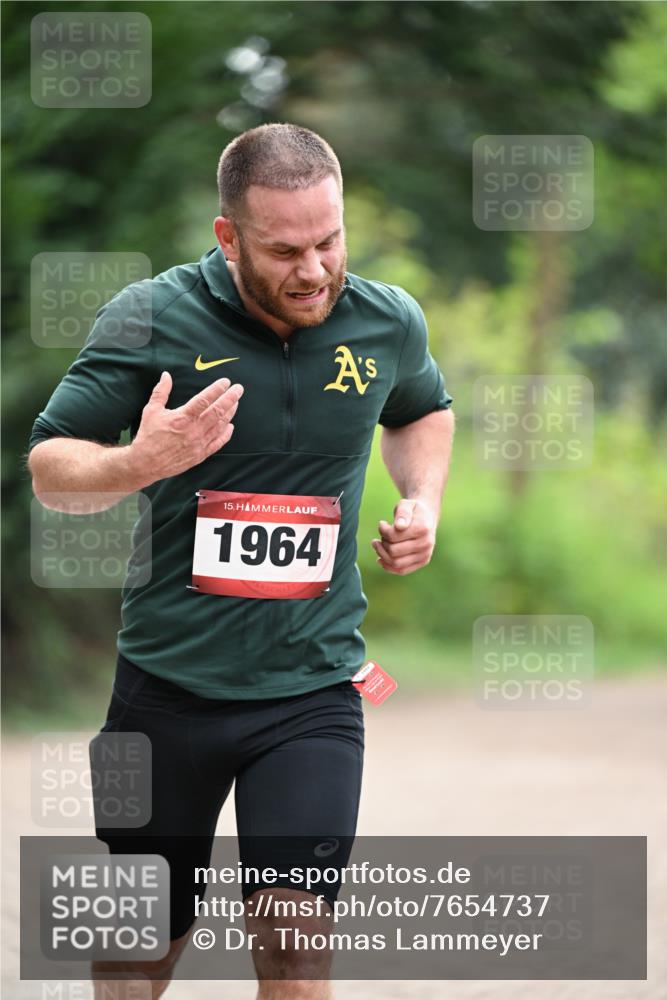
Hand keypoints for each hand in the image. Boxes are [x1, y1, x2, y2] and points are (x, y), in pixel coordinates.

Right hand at [128, 371, 243, 484]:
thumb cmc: (148, 435)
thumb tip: (166, 375)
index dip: (217, 389)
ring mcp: (199, 443)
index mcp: (183, 417)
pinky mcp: (200, 455)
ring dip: (230, 413)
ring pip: (220, 426)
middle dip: (230, 398)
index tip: (225, 381)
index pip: (204, 400)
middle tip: (239, 389)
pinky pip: (218, 443)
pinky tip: (230, 426)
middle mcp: (194, 430)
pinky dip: (226, 434)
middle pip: (218, 411)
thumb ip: (161, 391)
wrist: (146, 463)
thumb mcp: (151, 410)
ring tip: (236, 402)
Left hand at [371, 498, 437, 574]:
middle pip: (393, 551)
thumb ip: (402, 512)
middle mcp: (426, 543)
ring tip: (377, 546)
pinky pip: (402, 570)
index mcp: (423, 528)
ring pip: (396, 563)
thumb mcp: (406, 504)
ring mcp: (425, 554)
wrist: (427, 517)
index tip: (382, 524)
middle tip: (380, 537)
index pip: (394, 536)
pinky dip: (388, 566)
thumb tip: (399, 526)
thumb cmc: (412, 510)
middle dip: (382, 544)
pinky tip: (380, 558)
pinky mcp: (422, 562)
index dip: (383, 531)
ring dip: (382, 555)